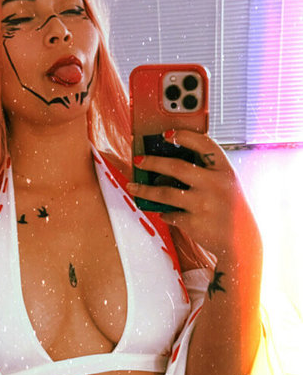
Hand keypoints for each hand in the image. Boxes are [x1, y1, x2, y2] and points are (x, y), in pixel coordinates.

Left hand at [127, 130, 260, 260]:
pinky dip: (164, 213)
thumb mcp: (227, 183)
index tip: (167, 134)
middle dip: (152, 162)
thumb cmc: (231, 208)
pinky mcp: (194, 222)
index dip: (184, 136)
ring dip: (144, 190)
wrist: (242, 240)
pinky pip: (170, 214)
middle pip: (176, 167)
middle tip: (138, 161)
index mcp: (224, 170)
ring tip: (133, 187)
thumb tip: (169, 165)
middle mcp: (215, 184)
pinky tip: (163, 211)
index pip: (204, 144)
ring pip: (165, 193)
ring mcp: (203, 204)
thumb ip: (207, 172)